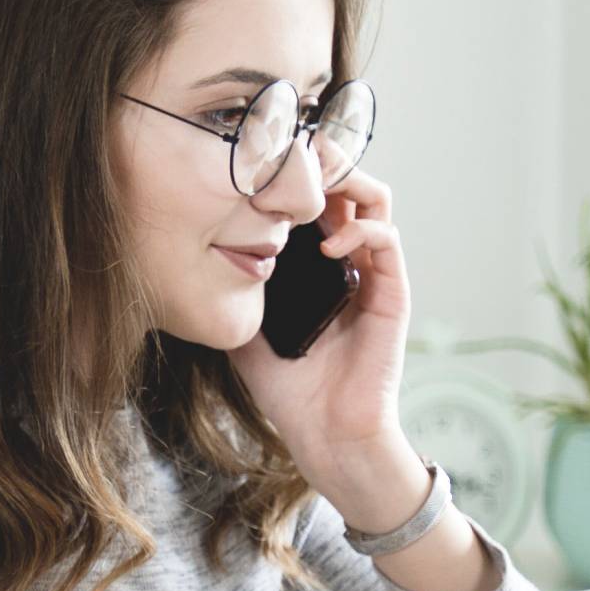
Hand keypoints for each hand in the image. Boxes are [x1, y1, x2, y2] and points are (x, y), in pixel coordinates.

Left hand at [227, 168, 408, 494]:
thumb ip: (234, 286)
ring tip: (315, 185)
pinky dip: (361, 228)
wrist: (324, 435)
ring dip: (348, 180)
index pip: (314, 197)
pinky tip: (330, 243)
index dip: (296, 171)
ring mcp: (373, 274)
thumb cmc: (287, 388)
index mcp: (316, 263)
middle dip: (324, 160)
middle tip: (293, 155)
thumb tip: (197, 249)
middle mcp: (348, 260)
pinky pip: (387, 239)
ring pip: (375, 199)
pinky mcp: (392, 293)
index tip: (265, 159)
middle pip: (348, 184)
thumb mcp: (246, 324)